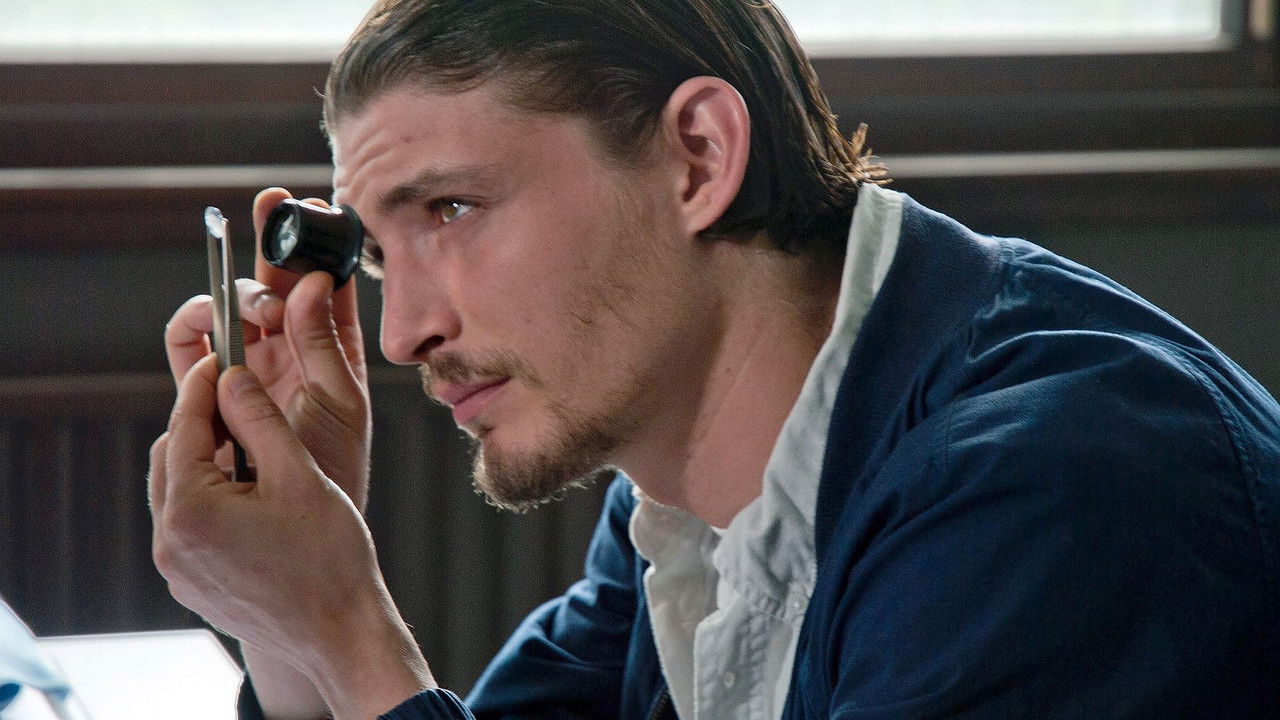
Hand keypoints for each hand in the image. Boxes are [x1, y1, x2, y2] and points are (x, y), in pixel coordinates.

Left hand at [149, 356, 432, 718]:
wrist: (340, 631)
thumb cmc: (328, 557)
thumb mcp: (298, 473)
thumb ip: (259, 419)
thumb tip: (232, 377)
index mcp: (190, 511)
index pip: (184, 426)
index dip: (203, 386)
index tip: (221, 358)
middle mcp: (171, 542)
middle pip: (171, 457)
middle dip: (202, 424)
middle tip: (241, 400)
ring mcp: (177, 568)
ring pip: (178, 491)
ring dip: (206, 461)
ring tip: (253, 446)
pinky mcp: (192, 583)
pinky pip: (188, 524)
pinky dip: (210, 497)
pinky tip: (251, 491)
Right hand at [164, 188, 370, 509]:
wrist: (297, 527)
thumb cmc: (332, 471)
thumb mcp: (342, 402)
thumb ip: (324, 343)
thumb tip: (311, 280)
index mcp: (328, 351)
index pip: (323, 284)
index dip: (318, 244)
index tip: (316, 206)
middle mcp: (286, 352)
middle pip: (275, 283)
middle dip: (271, 239)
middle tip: (275, 207)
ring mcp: (246, 369)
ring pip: (230, 308)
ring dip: (237, 292)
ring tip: (259, 309)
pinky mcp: (208, 390)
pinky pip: (190, 346)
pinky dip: (196, 328)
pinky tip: (217, 326)